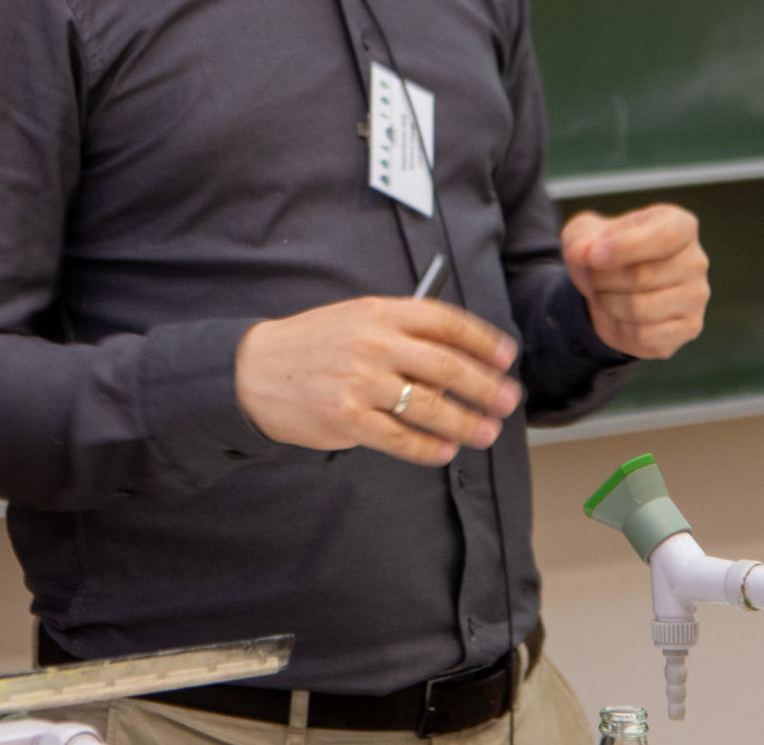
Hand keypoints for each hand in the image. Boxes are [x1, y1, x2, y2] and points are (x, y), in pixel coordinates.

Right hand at [236, 296, 522, 466]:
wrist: (256, 370)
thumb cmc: (313, 344)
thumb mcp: (356, 318)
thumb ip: (401, 332)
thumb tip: (456, 361)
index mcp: (381, 312)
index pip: (445, 322)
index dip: (482, 341)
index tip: (506, 357)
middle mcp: (374, 344)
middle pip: (447, 367)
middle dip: (485, 387)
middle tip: (508, 401)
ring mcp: (361, 382)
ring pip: (430, 406)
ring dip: (466, 423)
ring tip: (485, 432)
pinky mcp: (348, 419)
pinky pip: (401, 438)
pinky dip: (428, 448)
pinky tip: (444, 451)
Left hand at [561, 203, 708, 358]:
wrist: (611, 286)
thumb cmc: (605, 252)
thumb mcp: (584, 236)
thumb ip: (581, 239)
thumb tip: (583, 252)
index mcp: (679, 224)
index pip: (664, 237)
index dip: (624, 248)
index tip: (593, 257)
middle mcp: (696, 260)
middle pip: (642, 276)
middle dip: (603, 280)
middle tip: (594, 277)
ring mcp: (697, 296)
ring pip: (640, 308)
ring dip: (608, 304)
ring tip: (606, 295)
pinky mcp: (690, 327)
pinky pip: (645, 335)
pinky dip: (622, 328)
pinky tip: (623, 316)